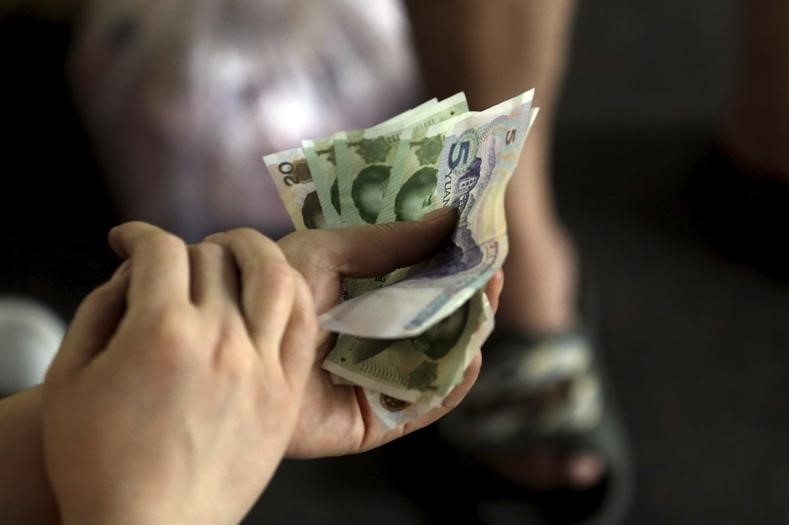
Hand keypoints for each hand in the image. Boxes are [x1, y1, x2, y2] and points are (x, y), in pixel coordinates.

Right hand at [42, 222, 316, 524]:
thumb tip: (133, 271)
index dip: (138, 234)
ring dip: (252, 250)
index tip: (128, 239)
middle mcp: (218, 340)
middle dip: (186, 248)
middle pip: (214, 258)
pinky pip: (303, 323)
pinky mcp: (286, 392)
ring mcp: (260, 365)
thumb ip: (100, 308)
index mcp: (159, 333)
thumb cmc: (97, 462)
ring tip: (234, 251)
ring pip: (275, 276)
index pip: (160, 250)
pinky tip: (273, 291)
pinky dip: (290, 293)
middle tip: (172, 263)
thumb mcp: (70, 377)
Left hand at [231, 208, 501, 457]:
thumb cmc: (266, 295)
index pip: (424, 282)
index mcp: (365, 301)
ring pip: (440, 362)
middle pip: (440, 322)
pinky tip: (470, 358)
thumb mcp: (326, 253)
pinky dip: (453, 385)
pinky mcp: (374, 421)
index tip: (481, 238)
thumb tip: (450, 217)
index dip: (454, 263)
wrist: (226, 349)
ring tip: (487, 302)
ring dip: (470, 334)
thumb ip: (385, 241)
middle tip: (494, 269)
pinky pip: (425, 407)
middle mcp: (376, 341)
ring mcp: (378, 381)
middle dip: (470, 296)